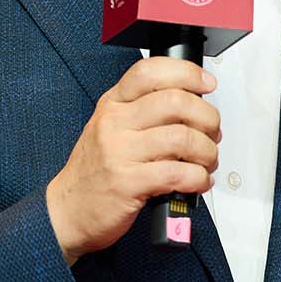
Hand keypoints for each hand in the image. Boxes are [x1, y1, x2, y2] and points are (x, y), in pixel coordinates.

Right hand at [45, 57, 220, 266]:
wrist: (68, 210)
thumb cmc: (95, 170)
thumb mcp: (110, 128)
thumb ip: (144, 112)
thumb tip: (192, 104)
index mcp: (113, 104)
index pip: (150, 71)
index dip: (186, 73)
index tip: (206, 83)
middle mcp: (115, 123)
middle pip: (175, 101)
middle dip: (207, 116)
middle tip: (212, 131)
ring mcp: (119, 153)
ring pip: (182, 137)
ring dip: (207, 151)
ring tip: (206, 160)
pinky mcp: (127, 183)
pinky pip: (177, 173)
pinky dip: (198, 178)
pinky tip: (198, 181)